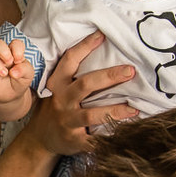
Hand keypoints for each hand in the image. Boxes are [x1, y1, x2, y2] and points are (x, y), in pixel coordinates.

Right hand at [0, 37, 34, 108]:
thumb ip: (24, 70)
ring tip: (4, 74)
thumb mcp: (27, 75)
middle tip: (10, 62)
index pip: (14, 43)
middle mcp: (0, 56)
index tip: (19, 60)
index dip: (17, 48)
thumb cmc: (19, 81)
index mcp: (13, 53)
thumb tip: (14, 71)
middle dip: (3, 51)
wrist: (10, 96)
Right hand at [28, 32, 138, 154]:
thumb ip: (74, 74)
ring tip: (134, 108)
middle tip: (130, 71)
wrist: (40, 138)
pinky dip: (109, 139)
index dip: (85, 46)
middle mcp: (61, 100)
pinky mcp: (74, 140)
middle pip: (85, 85)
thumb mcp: (57, 88)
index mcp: (58, 84)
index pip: (70, 60)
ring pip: (91, 115)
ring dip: (114, 111)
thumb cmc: (57, 107)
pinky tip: (126, 135)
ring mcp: (67, 121)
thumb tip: (104, 49)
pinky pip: (93, 141)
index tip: (102, 35)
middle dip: (109, 76)